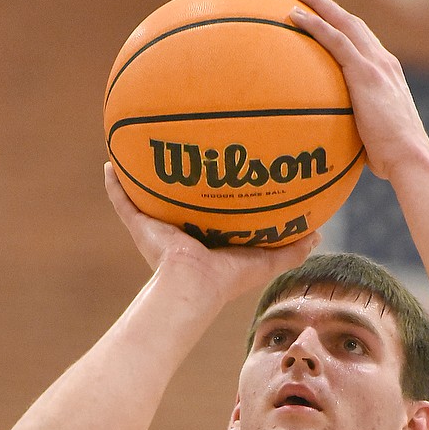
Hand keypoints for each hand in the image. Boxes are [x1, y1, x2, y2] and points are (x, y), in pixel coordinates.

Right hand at [104, 162, 320, 299]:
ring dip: (143, 173)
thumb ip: (291, 249)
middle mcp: (181, 230)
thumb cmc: (228, 278)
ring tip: (142, 143)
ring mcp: (158, 228)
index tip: (224, 163)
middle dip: (180, 174)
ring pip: (147, 195)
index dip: (216, 188)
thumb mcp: (265, 261)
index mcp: (207, 237)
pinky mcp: (139, 226)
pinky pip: (122, 201)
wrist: (193, 286)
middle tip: (185, 144)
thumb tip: (319, 234)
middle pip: (179, 196)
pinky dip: (114, 185)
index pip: (212, 208)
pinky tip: (109, 163)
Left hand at [289, 0, 428, 182]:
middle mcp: (384, 62)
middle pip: (353, 24)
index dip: (345, 28)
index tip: (327, 21)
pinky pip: (335, 40)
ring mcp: (376, 64)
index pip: (365, 43)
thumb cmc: (393, 159)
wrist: (409, 157)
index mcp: (389, 75)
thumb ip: (358, 131)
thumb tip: (337, 146)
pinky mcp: (365, 72)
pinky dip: (314, 25)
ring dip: (318, 5)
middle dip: (329, 7)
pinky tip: (294, 17)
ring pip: (344, 23)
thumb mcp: (374, 139)